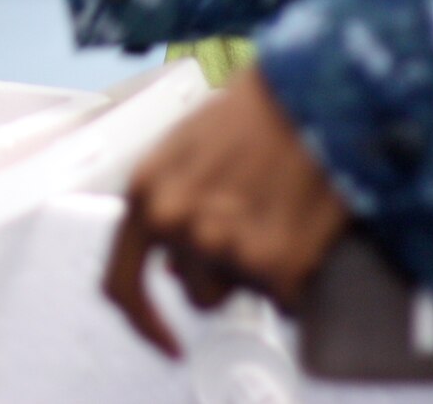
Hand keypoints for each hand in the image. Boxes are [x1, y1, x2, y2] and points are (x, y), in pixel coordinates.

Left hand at [102, 68, 351, 355]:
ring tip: (274, 217)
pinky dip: (297, 277)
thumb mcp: (184, 152)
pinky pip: (284, 298)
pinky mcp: (274, 262)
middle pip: (193, 291)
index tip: (164, 340)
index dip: (143, 322)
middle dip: (220, 269)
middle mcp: (176, 224)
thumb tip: (172, 266)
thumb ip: (168, 206)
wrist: (312, 93)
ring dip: (256, 272)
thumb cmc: (253, 113)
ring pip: (238, 295)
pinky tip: (301, 230)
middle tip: (249, 220)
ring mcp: (223, 247)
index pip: (121, 285)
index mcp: (145, 194)